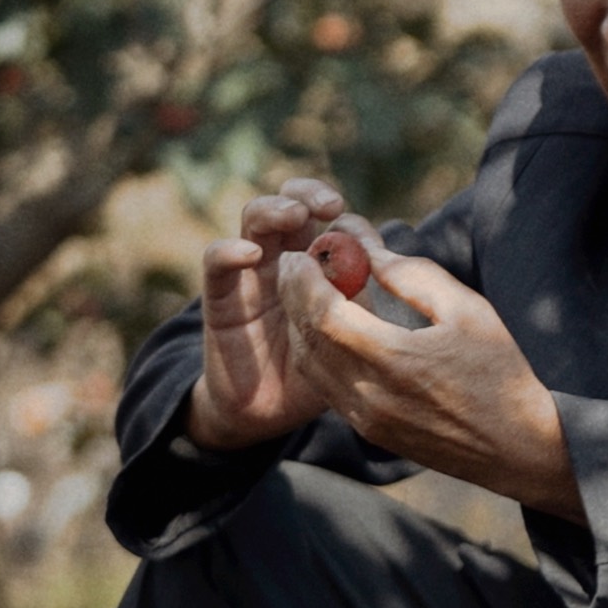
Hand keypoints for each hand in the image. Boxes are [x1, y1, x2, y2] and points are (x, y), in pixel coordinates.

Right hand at [188, 176, 349, 451]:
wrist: (273, 411)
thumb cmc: (322, 367)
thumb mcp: (351, 332)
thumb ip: (363, 298)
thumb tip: (390, 261)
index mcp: (320, 263)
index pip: (326, 217)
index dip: (339, 210)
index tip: (356, 218)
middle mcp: (284, 259)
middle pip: (290, 206)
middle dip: (307, 195)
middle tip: (329, 204)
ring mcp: (250, 274)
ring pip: (254, 222)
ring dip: (273, 211)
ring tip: (294, 215)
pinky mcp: (220, 298)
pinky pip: (217, 264)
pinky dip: (229, 251)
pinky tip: (249, 253)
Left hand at [275, 233, 587, 523]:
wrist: (516, 446)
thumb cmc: (500, 373)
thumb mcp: (469, 312)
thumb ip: (416, 277)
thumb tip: (370, 252)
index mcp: (397, 360)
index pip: (324, 313)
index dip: (305, 280)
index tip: (304, 252)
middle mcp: (371, 394)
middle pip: (308, 337)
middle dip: (295, 295)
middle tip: (295, 264)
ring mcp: (366, 418)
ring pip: (309, 364)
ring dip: (299, 323)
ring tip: (306, 292)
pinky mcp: (369, 431)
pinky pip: (324, 386)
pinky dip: (314, 352)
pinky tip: (326, 331)